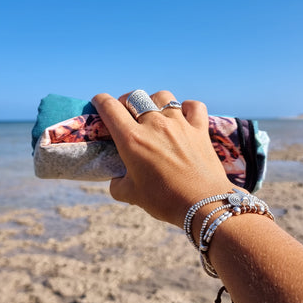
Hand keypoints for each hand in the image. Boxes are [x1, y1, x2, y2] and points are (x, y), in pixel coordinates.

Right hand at [92, 90, 233, 227]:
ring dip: (154, 101)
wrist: (203, 204)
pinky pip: (193, 106)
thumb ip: (117, 184)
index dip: (100, 101)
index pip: (109, 107)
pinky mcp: (200, 129)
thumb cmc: (164, 200)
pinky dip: (187, 108)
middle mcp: (154, 125)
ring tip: (153, 113)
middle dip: (125, 102)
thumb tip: (116, 179)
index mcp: (132, 139)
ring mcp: (179, 124)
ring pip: (162, 97)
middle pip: (135, 97)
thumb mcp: (131, 195)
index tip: (98, 103)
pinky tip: (183, 116)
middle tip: (126, 114)